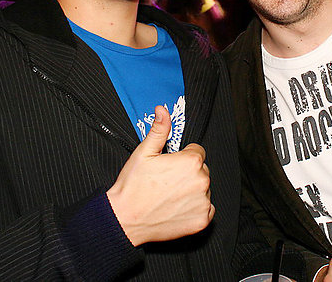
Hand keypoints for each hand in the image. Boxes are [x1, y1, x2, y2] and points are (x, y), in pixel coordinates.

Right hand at [107, 105, 213, 245]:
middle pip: (201, 170)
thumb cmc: (133, 187)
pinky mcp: (202, 220)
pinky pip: (206, 208)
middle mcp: (202, 181)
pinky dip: (195, 208)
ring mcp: (203, 202)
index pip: (197, 152)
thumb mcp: (144, 152)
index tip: (170, 165)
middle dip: (187, 173)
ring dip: (192, 190)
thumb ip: (159, 130)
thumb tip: (163, 110)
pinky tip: (177, 207)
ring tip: (170, 195)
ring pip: (203, 189)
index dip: (182, 157)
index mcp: (191, 162)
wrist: (125, 220)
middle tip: (167, 181)